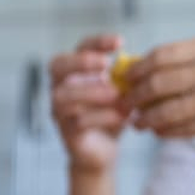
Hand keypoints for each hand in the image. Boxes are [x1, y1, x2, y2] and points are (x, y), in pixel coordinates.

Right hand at [49, 32, 130, 172]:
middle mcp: (60, 89)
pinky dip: (101, 116)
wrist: (102, 152)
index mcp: (74, 74)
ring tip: (116, 94)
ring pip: (64, 95)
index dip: (97, 42)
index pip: (78, 48)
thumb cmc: (109, 116)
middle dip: (81, 62)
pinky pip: (77, 121)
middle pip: (57, 66)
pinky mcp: (67, 133)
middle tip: (106, 64)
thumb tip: (137, 63)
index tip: (120, 42)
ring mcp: (59, 112)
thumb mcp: (119, 93)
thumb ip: (123, 78)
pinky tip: (121, 116)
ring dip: (91, 91)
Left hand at [122, 36, 194, 148]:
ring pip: (163, 110)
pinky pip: (178, 129)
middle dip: (133, 95)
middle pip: (156, 83)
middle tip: (124, 103)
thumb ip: (193, 59)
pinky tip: (157, 131)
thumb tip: (147, 66)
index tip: (126, 78)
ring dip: (144, 118)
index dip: (137, 68)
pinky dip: (162, 131)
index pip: (160, 55)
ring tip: (137, 122)